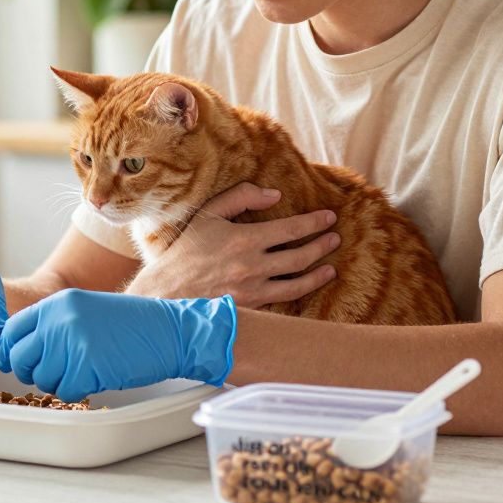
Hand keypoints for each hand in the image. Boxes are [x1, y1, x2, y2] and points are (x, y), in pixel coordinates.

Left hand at [0, 288, 235, 402]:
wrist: (169, 332)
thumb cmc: (131, 325)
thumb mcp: (86, 310)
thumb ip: (54, 323)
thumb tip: (22, 347)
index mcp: (58, 303)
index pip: (13, 330)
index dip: (11, 351)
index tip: (14, 362)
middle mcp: (60, 320)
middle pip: (22, 357)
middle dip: (31, 372)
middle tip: (51, 373)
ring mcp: (72, 342)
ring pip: (41, 378)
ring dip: (58, 382)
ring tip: (82, 372)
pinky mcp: (87, 366)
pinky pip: (64, 391)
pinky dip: (76, 392)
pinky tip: (93, 379)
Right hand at [124, 182, 338, 307]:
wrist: (168, 292)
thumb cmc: (186, 250)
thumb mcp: (208, 214)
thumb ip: (241, 197)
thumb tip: (274, 194)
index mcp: (244, 239)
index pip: (291, 229)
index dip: (314, 222)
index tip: (329, 217)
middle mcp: (253, 266)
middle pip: (300, 256)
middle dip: (322, 246)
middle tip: (334, 238)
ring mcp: (253, 290)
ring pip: (297, 283)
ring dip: (318, 273)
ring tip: (330, 267)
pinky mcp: (251, 308)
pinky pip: (283, 300)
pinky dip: (300, 292)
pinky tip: (307, 285)